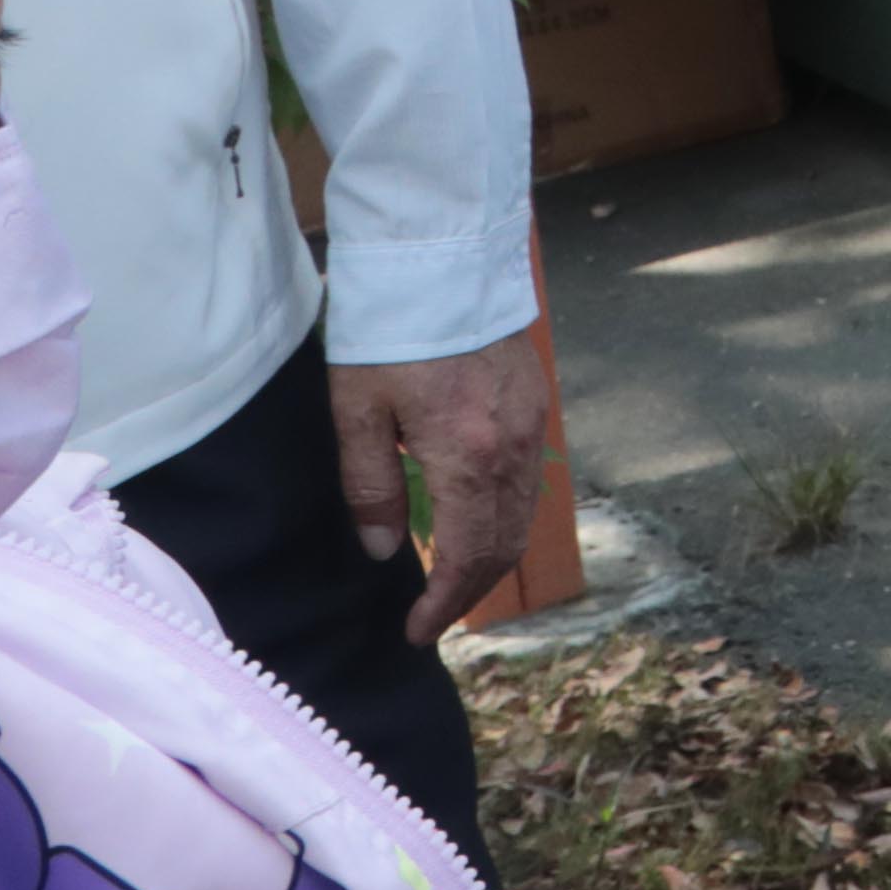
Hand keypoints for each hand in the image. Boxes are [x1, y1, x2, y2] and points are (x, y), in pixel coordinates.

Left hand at [329, 338, 547, 650]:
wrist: (441, 258)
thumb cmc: (388, 330)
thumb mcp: (357, 411)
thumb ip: (370, 486)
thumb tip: (384, 550)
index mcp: (468, 457)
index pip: (469, 556)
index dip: (445, 604)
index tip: (416, 631)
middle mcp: (513, 449)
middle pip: (506, 545)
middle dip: (471, 592)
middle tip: (432, 617)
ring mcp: (532, 425)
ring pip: (524, 516)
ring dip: (490, 557)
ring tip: (450, 577)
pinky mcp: (533, 404)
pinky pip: (529, 482)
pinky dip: (504, 518)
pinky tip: (473, 520)